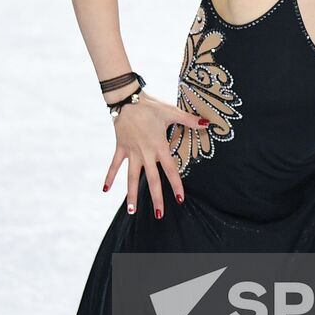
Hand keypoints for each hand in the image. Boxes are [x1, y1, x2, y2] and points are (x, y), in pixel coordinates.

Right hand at [102, 91, 204, 218]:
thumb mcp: (172, 111)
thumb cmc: (151, 105)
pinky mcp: (120, 148)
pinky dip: (109, 177)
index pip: (170, 170)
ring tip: (132, 211)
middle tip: (160, 215)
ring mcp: (131, 152)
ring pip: (131, 177)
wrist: (127, 98)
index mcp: (159, 146)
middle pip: (151, 180)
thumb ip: (189, 120)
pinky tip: (105, 190)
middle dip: (156, 198)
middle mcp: (145, 153)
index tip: (179, 200)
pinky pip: (114, 165)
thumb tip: (208, 123)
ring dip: (132, 194)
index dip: (175, 185)